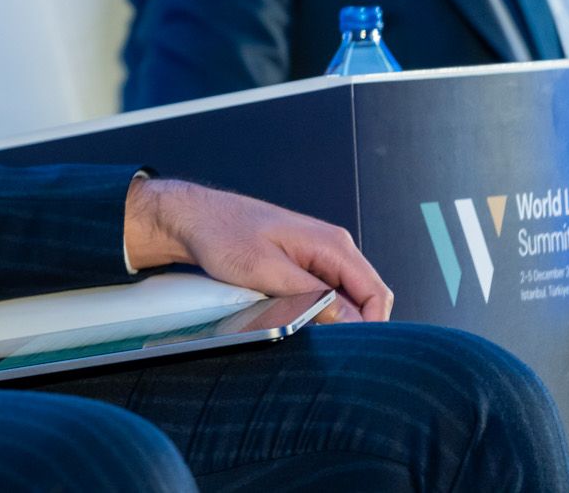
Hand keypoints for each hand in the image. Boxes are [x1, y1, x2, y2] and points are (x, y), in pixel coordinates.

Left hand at [124, 175, 394, 322]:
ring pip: (343, 299)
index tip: (352, 350)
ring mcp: (316, 257)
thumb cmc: (222, 234)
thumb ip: (313, 296)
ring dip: (331, 319)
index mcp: (332, 244)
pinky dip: (314, 311)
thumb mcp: (267, 270)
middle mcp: (331, 248)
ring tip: (305, 330)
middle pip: (364, 298)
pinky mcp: (300, 266)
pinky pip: (322, 295)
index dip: (371, 326)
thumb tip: (352, 322)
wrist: (191, 219)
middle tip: (327, 347)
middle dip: (353, 325)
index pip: (376, 293)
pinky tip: (294, 318)